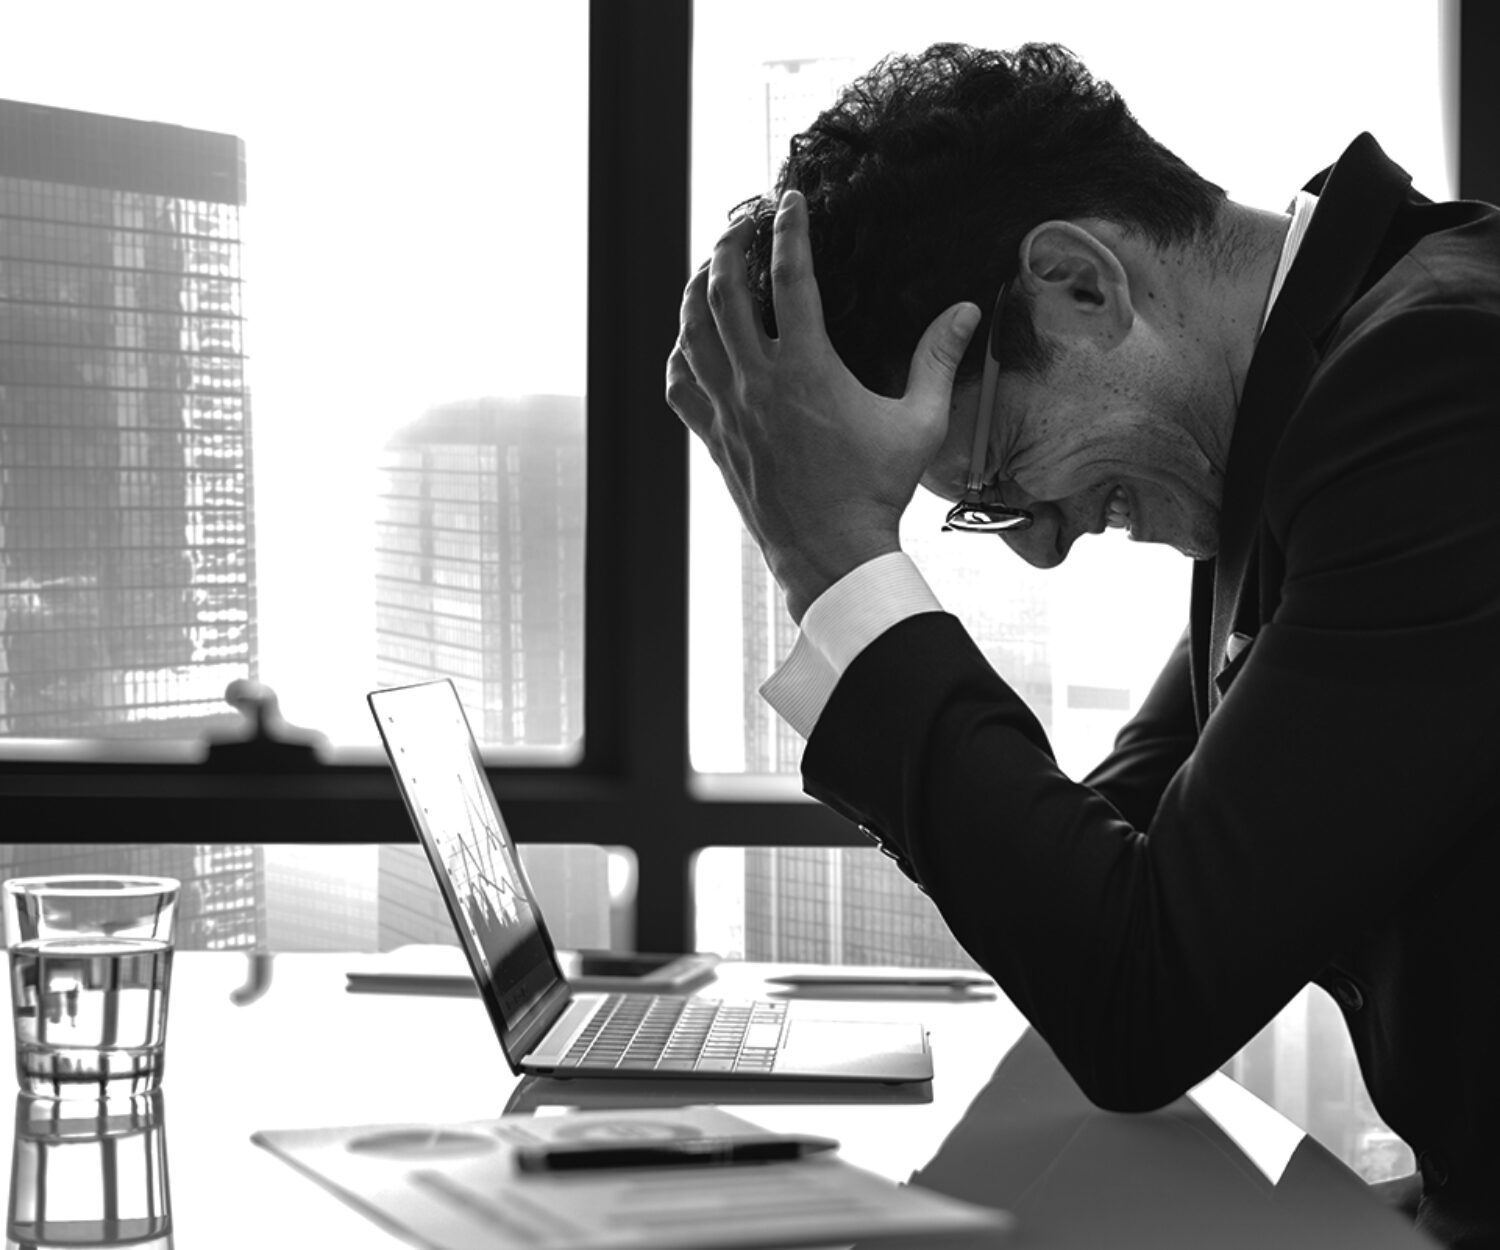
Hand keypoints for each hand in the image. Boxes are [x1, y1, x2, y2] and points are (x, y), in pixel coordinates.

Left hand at [665, 191, 979, 621]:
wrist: (830, 552)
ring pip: (692, 333)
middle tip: (740, 223)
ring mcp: (729, 410)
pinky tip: (687, 343)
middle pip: (725, 293)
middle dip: (729, 247)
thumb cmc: (877, 490)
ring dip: (696, 291)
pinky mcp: (715, 438)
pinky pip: (680, 385)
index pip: (793, 277)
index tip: (791, 201)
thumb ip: (938, 361)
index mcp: (807, 368)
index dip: (791, 230)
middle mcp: (758, 381)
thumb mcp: (919, 423)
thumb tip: (964, 311)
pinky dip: (679, 355)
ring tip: (709, 268)